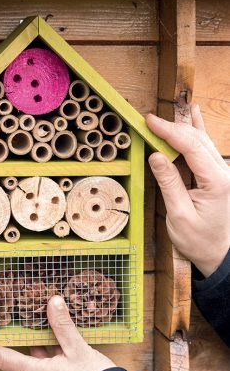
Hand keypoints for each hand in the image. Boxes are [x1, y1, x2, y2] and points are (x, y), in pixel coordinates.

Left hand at [0, 295, 114, 370]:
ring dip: (34, 353)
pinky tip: (60, 353)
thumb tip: (53, 301)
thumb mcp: (79, 349)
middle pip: (13, 362)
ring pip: (28, 368)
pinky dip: (44, 363)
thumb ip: (63, 325)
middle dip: (12, 345)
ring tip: (45, 334)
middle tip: (10, 328)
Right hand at [146, 105, 229, 276]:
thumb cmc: (199, 241)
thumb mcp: (179, 215)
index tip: (150, 121)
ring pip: (203, 141)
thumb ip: (169, 183)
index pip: (190, 147)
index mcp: (216, 182)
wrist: (219, 254)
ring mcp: (223, 173)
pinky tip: (194, 116)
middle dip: (172, 126)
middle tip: (149, 120)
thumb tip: (156, 156)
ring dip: (182, 128)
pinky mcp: (218, 176)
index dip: (169, 131)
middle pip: (197, 139)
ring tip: (163, 117)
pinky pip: (206, 148)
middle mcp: (223, 173)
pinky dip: (196, 132)